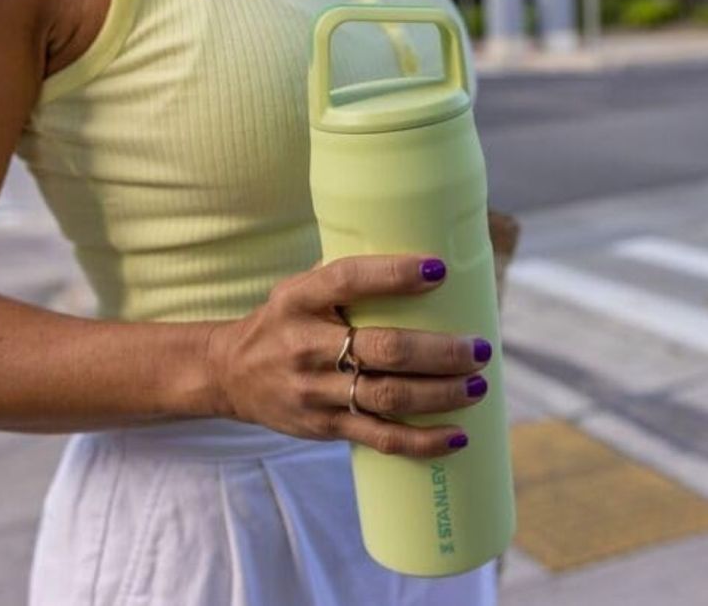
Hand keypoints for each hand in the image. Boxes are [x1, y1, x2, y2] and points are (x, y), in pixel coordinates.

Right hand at [205, 254, 492, 457]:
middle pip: (383, 349)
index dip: (395, 274)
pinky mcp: (324, 426)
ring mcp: (314, 391)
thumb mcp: (297, 290)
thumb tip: (422, 266)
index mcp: (299, 299)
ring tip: (478, 385)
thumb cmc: (281, 323)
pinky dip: (422, 441)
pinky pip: (379, 437)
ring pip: (388, 396)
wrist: (229, 374)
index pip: (349, 279)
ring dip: (441, 394)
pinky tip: (456, 436)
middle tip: (478, 349)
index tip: (439, 270)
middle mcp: (305, 345)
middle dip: (439, 351)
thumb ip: (345, 280)